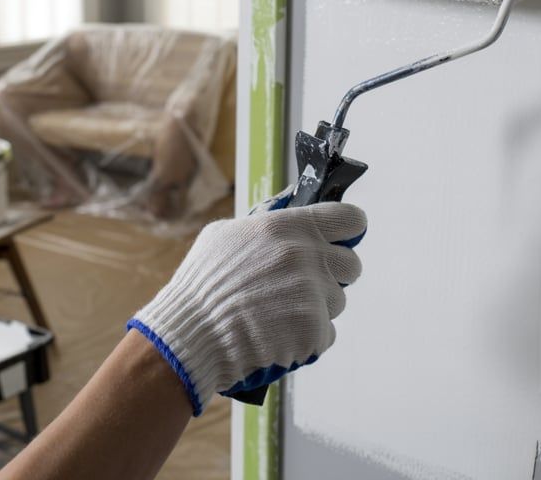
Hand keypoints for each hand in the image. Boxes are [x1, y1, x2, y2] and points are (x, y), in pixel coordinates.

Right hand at [127, 194, 366, 414]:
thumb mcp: (225, 233)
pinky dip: (307, 339)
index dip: (349, 230)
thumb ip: (265, 217)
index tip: (344, 238)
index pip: (349, 219)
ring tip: (277, 314)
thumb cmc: (201, 284)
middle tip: (302, 285)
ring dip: (316, 308)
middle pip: (351, 265)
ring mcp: (313, 295)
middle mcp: (306, 257)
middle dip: (333, 275)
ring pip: (337, 301)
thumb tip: (292, 202)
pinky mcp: (314, 331)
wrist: (189, 335)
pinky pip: (326, 334)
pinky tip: (278, 336)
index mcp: (288, 227)